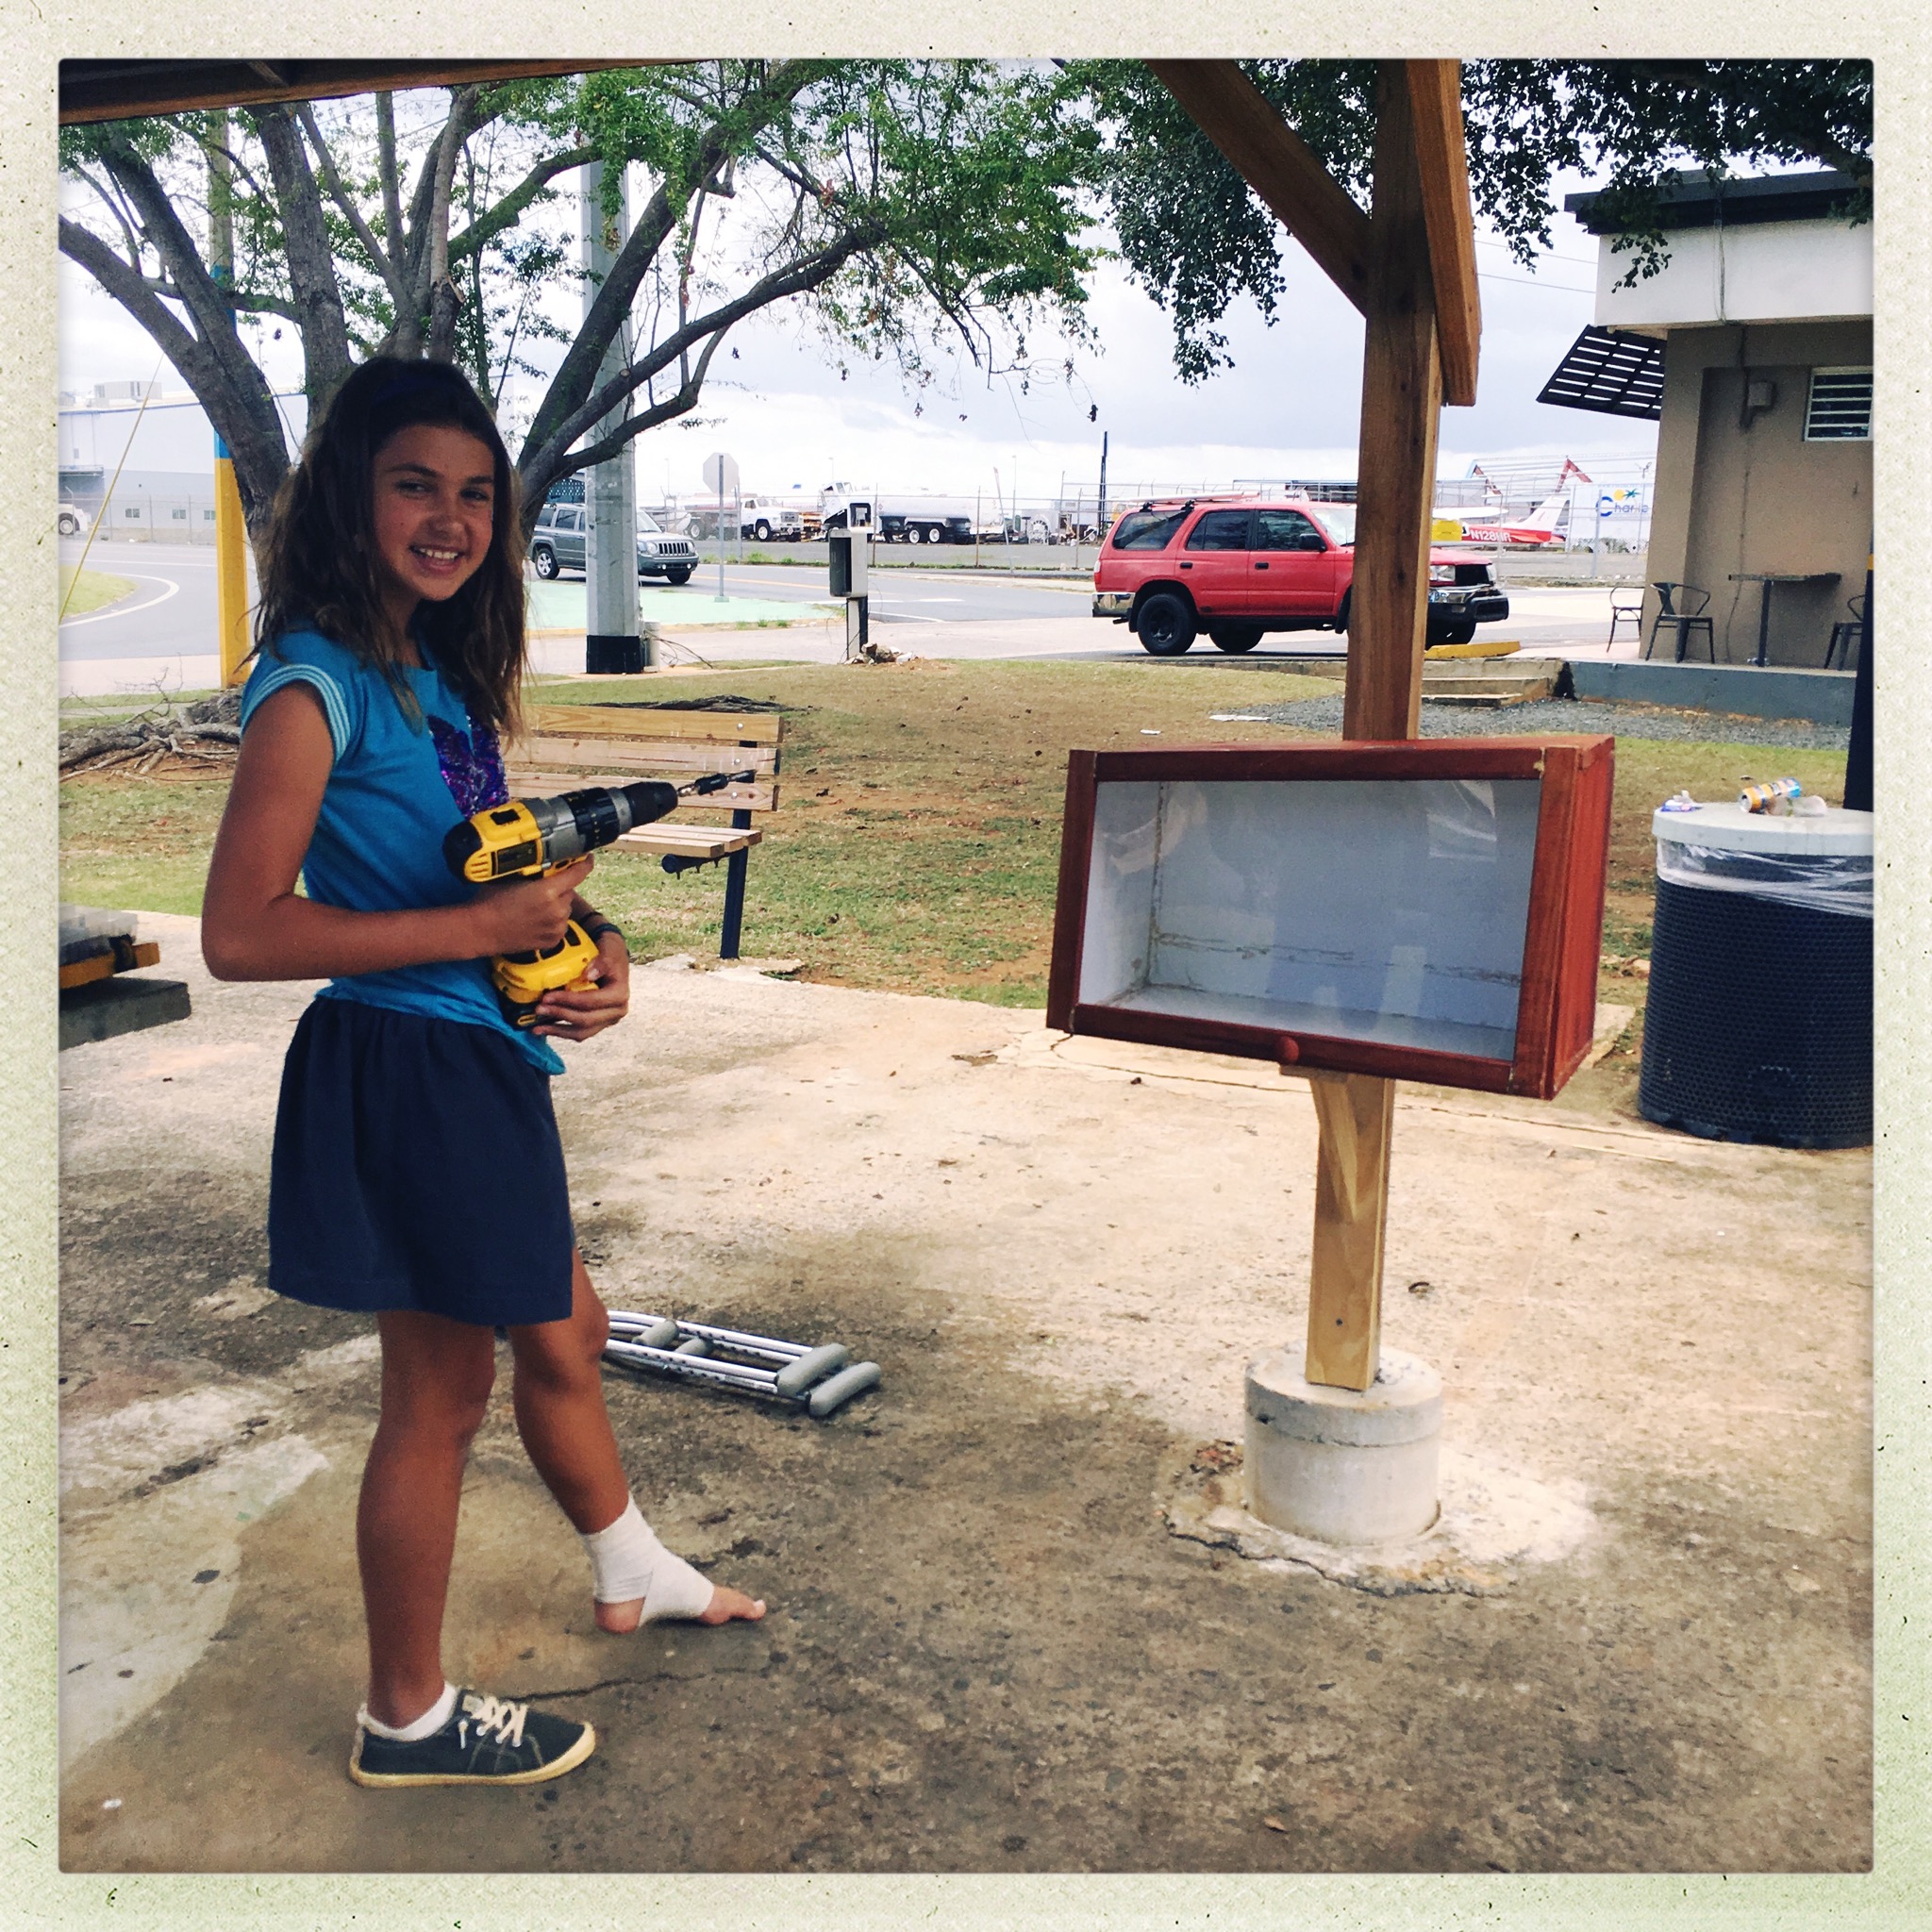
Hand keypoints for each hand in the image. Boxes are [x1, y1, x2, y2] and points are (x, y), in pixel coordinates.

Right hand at [467, 857, 593, 955]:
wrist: (480, 930)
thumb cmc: (490, 901)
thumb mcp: (512, 876)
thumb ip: (534, 871)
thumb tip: (547, 864)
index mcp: (548, 891)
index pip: (577, 873)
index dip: (584, 863)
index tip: (587, 858)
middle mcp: (557, 910)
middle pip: (569, 891)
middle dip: (560, 886)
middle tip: (541, 886)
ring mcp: (556, 927)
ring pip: (565, 908)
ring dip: (557, 903)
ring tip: (534, 905)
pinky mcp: (552, 940)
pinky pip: (560, 924)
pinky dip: (553, 919)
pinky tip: (535, 918)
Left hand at [533, 926, 630, 1041]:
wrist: (613, 955)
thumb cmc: (610, 952)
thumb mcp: (609, 950)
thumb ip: (601, 962)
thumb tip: (589, 975)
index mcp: (619, 995)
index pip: (591, 1002)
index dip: (568, 1001)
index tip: (548, 997)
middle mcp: (616, 1011)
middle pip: (586, 1020)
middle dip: (560, 1015)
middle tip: (539, 1009)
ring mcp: (607, 1019)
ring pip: (582, 1032)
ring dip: (558, 1031)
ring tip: (537, 1028)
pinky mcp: (598, 1023)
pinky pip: (579, 1032)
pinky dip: (562, 1031)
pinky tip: (545, 1028)